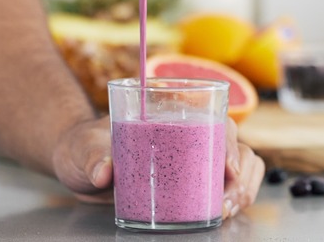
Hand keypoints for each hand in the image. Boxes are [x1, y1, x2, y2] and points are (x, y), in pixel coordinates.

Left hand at [52, 115, 265, 218]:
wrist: (81, 163)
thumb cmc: (85, 145)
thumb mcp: (85, 147)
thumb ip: (93, 155)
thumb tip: (103, 172)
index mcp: (169, 112)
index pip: (212, 117)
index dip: (228, 141)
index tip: (227, 168)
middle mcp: (188, 131)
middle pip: (234, 143)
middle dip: (241, 174)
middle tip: (226, 201)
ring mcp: (193, 156)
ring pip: (239, 164)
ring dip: (242, 188)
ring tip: (225, 210)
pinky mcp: (192, 179)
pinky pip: (227, 184)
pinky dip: (235, 197)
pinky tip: (222, 212)